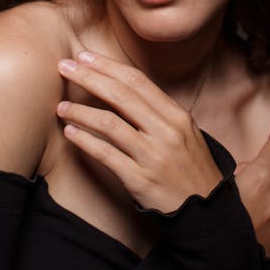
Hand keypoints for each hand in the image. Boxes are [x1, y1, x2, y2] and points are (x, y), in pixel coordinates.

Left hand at [56, 51, 222, 212]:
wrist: (208, 213)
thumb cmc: (191, 168)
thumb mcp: (185, 133)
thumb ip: (158, 112)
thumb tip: (122, 89)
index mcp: (176, 116)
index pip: (137, 82)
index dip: (108, 66)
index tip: (84, 56)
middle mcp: (166, 131)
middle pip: (122, 96)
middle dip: (90, 77)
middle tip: (64, 67)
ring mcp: (154, 156)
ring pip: (110, 124)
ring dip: (81, 111)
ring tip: (61, 106)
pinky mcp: (141, 180)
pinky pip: (107, 155)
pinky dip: (85, 141)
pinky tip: (70, 133)